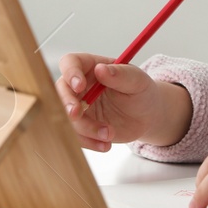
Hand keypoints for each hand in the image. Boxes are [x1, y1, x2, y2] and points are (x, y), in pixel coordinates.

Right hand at [55, 53, 181, 151]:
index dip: (70, 73)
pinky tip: (106, 145)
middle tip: (77, 114)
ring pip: (67, 117)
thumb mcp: (137, 81)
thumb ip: (120, 75)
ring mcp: (78, 107)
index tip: (80, 86)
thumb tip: (101, 69)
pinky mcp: (81, 127)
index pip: (70, 63)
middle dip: (66, 104)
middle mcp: (80, 86)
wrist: (147, 116)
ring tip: (109, 134)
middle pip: (61, 91)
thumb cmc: (141, 92)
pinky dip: (89, 142)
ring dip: (85, 128)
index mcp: (91, 66)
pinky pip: (75, 136)